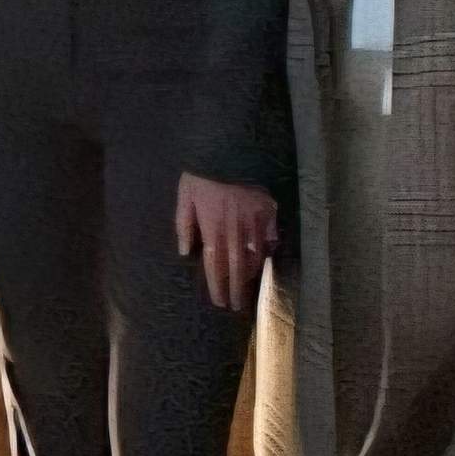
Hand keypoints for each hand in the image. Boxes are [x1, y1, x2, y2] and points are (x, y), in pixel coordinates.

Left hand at [175, 174, 278, 313]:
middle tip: (237, 306)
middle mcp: (234, 230)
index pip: (215, 265)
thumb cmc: (202, 173)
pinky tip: (266, 256)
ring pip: (255, 255)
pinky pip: (270, 235)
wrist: (228, 149)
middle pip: (236, 267)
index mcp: (212, 228)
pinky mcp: (268, 211)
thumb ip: (184, 225)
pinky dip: (268, 247)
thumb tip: (184, 251)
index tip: (220, 302)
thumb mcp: (185, 197)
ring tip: (249, 287)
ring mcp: (253, 222)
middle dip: (236, 289)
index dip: (217, 285)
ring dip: (251, 273)